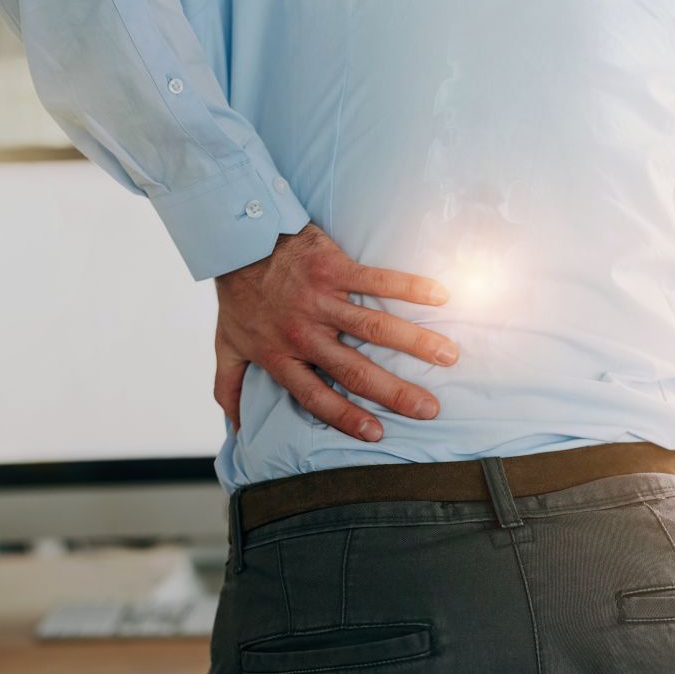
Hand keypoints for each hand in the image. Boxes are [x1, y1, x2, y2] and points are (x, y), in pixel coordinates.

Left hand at [213, 223, 456, 441]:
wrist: (238, 239)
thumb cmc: (238, 295)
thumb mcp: (226, 345)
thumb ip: (229, 387)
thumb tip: (235, 429)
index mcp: (279, 355)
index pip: (315, 396)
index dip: (345, 416)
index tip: (376, 435)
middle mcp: (303, 332)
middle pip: (354, 369)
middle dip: (394, 392)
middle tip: (429, 408)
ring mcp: (320, 299)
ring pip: (373, 327)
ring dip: (414, 342)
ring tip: (448, 356)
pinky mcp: (333, 267)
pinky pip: (376, 280)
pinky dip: (408, 287)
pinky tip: (438, 295)